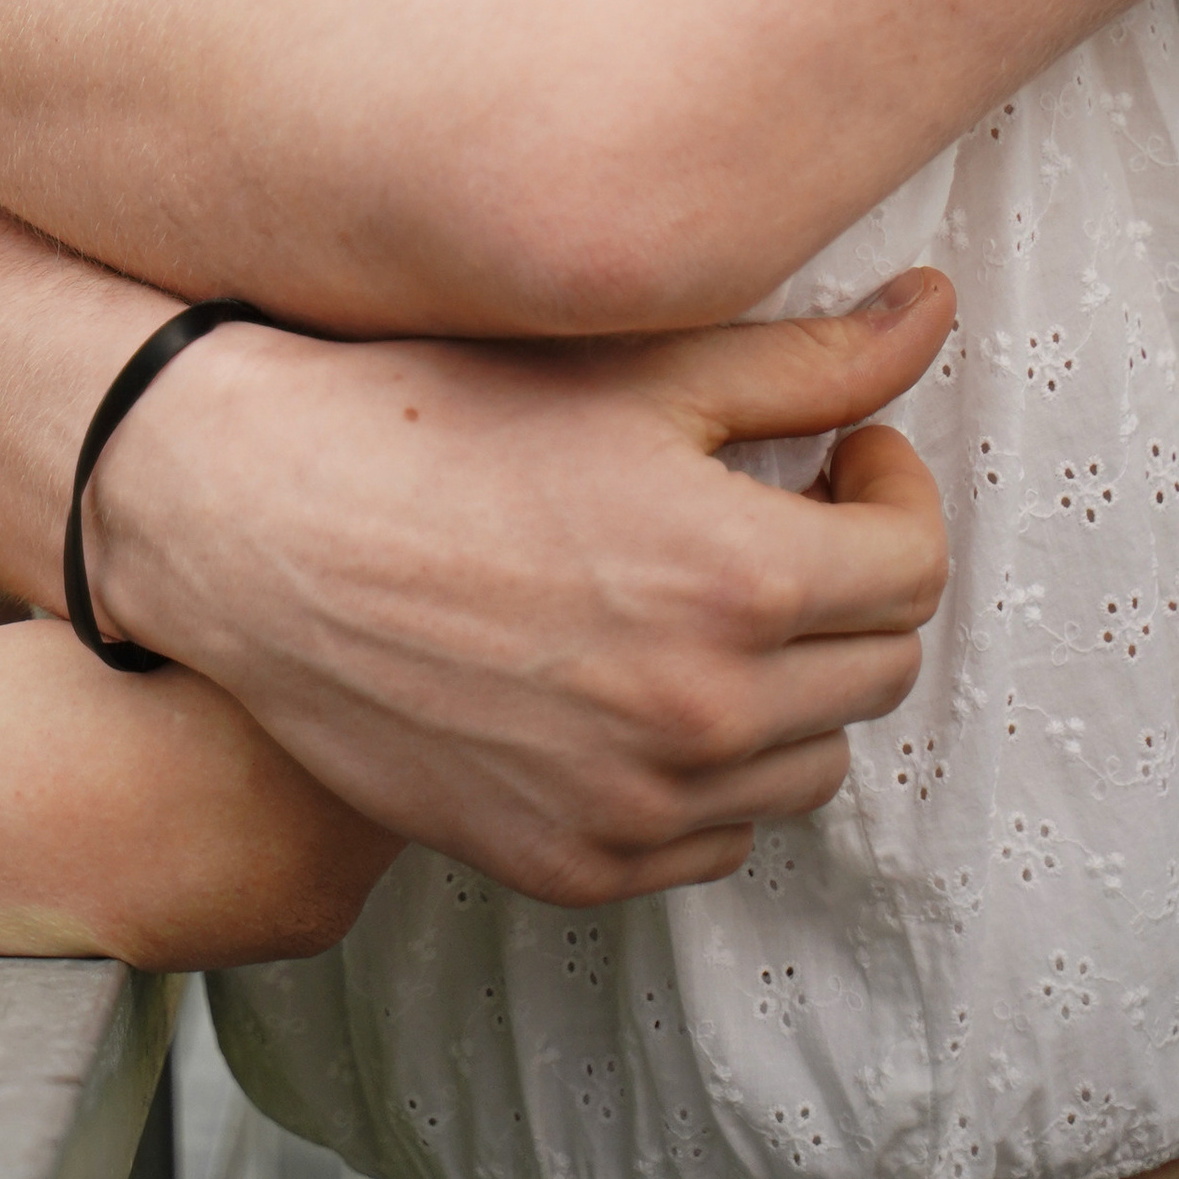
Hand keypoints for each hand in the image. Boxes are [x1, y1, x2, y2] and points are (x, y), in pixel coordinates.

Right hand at [92, 272, 956, 904]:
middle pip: (877, 669)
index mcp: (736, 579)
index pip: (913, 565)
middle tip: (772, 514)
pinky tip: (631, 678)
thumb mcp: (629, 362)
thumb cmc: (428, 419)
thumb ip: (805, 357)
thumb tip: (926, 316)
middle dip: (847, 582)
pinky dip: (705, 770)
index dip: (890, 490)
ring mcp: (634, 805)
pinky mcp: (568, 861)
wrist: (252, 520)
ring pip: (806, 767)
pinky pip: (710, 840)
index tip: (840, 456)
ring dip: (789, 684)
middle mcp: (702, 713)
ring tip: (700, 599)